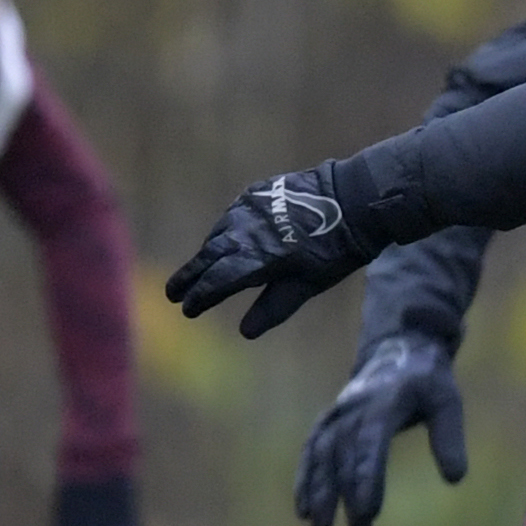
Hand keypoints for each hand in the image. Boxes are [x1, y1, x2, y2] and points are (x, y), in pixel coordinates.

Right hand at [165, 167, 378, 338]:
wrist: (353, 198)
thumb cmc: (335, 250)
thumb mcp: (308, 285)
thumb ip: (274, 307)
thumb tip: (245, 332)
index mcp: (257, 258)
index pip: (217, 282)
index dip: (200, 297)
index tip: (187, 310)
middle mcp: (244, 231)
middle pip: (208, 257)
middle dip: (189, 276)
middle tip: (172, 293)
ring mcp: (248, 208)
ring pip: (217, 235)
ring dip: (206, 254)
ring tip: (198, 270)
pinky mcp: (256, 192)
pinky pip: (230, 216)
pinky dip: (223, 232)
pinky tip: (224, 239)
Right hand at [295, 333, 468, 525]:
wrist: (400, 347)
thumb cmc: (429, 380)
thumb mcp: (448, 401)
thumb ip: (449, 437)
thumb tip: (454, 478)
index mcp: (385, 400)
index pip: (371, 441)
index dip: (367, 475)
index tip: (368, 510)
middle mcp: (354, 406)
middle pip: (344, 453)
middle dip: (346, 493)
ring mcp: (338, 412)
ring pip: (322, 454)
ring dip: (320, 491)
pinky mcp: (329, 420)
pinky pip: (312, 450)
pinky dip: (305, 478)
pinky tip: (303, 510)